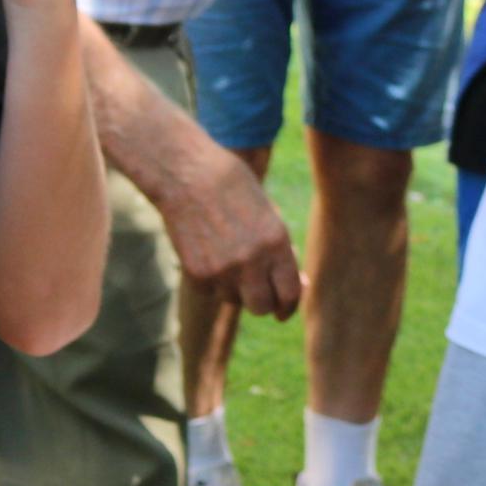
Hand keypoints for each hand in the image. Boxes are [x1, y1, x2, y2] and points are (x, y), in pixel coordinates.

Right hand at [158, 141, 304, 316]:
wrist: (186, 174)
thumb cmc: (232, 188)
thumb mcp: (268, 215)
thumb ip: (281, 252)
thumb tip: (299, 284)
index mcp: (276, 242)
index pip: (290, 293)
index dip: (289, 306)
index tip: (283, 311)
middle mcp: (251, 261)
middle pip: (262, 307)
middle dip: (263, 302)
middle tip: (258, 292)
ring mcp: (222, 270)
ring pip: (233, 300)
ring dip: (234, 288)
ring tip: (226, 255)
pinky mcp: (197, 275)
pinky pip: (210, 292)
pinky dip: (212, 281)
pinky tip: (207, 251)